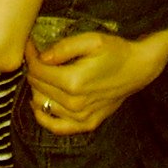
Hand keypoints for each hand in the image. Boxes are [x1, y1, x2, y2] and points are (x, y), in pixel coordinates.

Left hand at [23, 27, 167, 136]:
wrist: (138, 69)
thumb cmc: (116, 51)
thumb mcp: (91, 40)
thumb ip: (64, 48)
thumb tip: (42, 57)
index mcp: (74, 82)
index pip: (38, 70)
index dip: (30, 55)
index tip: (30, 45)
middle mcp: (75, 103)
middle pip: (38, 87)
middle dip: (33, 69)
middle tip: (37, 56)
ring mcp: (81, 117)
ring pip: (42, 105)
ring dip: (37, 89)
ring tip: (43, 75)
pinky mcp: (87, 124)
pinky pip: (56, 127)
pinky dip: (44, 117)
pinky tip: (39, 105)